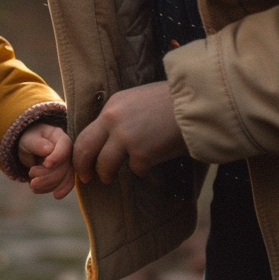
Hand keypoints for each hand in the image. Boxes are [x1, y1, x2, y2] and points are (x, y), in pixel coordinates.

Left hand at [18, 122, 74, 199]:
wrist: (29, 148)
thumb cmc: (30, 139)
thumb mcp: (29, 139)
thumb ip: (37, 143)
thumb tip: (48, 149)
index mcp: (60, 137)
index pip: (66, 146)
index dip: (58, 156)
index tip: (46, 164)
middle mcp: (67, 151)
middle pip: (66, 166)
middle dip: (50, 176)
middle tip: (33, 181)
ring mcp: (67, 164)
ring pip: (65, 178)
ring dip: (49, 185)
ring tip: (33, 185)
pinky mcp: (63, 175)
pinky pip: (61, 185)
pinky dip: (49, 189)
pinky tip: (37, 190)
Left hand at [73, 81, 187, 185]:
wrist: (196, 104)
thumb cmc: (172, 102)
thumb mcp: (138, 100)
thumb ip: (122, 117)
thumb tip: (111, 137)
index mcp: (112, 105)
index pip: (87, 131)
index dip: (82, 149)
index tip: (83, 160)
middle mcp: (113, 120)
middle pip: (85, 148)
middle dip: (82, 166)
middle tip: (85, 177)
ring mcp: (126, 137)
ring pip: (104, 165)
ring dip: (106, 174)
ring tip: (109, 179)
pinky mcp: (142, 153)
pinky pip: (135, 169)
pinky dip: (142, 170)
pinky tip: (151, 165)